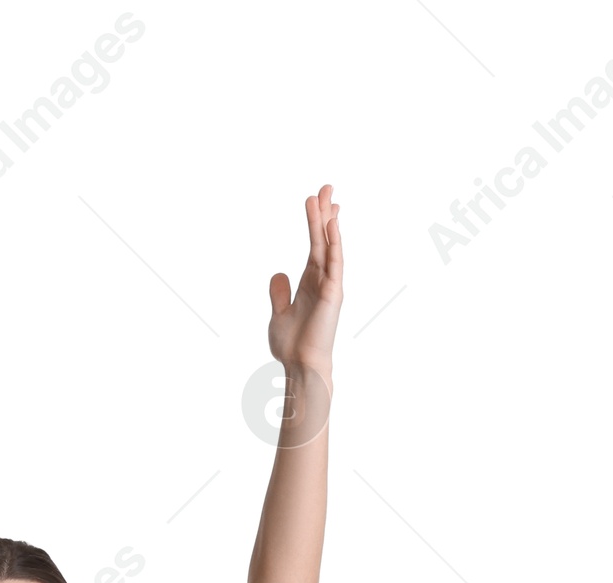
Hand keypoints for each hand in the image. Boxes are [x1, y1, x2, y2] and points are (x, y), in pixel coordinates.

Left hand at [267, 185, 341, 383]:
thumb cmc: (293, 345)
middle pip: (323, 238)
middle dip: (324, 212)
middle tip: (326, 186)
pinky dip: (334, 243)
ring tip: (326, 197)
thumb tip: (278, 273)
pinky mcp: (333, 293)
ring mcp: (329, 284)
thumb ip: (279, 292)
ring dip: (328, 221)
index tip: (318, 201)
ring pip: (329, 246)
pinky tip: (332, 225)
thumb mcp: (279, 313)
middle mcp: (322, 279)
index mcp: (310, 281)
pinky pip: (334, 263)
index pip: (315, 245)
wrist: (300, 366)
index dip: (317, 223)